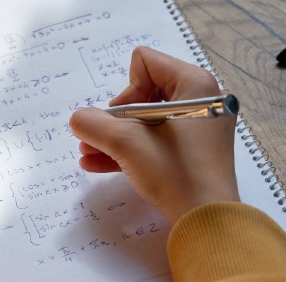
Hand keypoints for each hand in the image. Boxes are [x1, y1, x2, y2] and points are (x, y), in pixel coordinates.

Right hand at [68, 47, 239, 223]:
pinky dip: (130, 148)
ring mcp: (198, 126)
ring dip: (115, 135)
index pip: (145, 63)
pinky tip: (98, 163)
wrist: (207, 221)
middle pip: (143, 91)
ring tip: (89, 152)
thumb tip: (78, 119)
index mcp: (194, 83)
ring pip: (145, 120)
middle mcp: (200, 99)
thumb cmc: (176, 173)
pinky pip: (156, 139)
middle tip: (100, 138)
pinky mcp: (193, 150)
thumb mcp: (126, 143)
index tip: (124, 121)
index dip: (125, 90)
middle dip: (115, 118)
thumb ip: (94, 124)